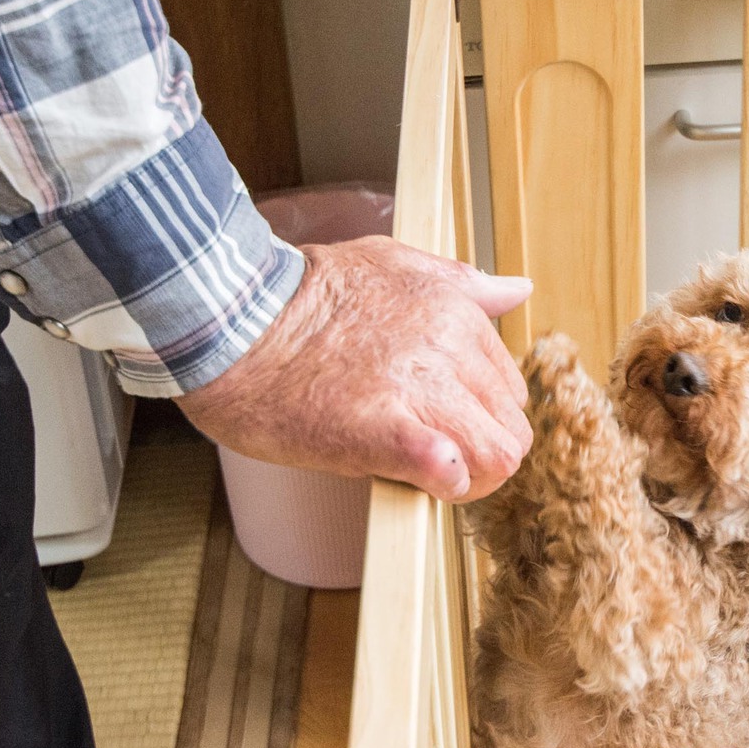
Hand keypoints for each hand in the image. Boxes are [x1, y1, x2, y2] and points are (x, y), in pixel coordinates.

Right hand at [176, 236, 532, 502]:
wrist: (231, 323)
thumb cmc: (302, 297)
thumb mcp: (393, 263)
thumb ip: (462, 283)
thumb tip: (517, 289)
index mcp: (455, 310)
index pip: (509, 388)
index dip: (477, 415)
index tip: (439, 420)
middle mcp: (448, 347)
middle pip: (510, 429)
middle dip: (479, 451)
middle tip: (430, 456)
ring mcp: (420, 389)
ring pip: (497, 457)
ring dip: (468, 478)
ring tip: (424, 474)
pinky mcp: (385, 432)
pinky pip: (449, 469)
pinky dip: (444, 484)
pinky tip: (417, 478)